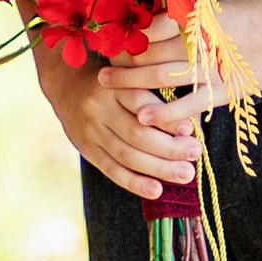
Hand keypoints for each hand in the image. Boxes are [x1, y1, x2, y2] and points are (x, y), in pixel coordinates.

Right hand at [29, 19, 203, 203]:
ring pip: (127, 155)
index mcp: (113, 84)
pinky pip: (112, 170)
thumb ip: (152, 83)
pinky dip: (134, 183)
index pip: (141, 102)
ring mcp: (91, 132)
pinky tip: (156, 190)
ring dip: (159, 168)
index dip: (166, 118)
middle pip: (136, 134)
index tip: (190, 129)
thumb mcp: (128, 70)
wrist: (65, 84)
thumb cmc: (113, 77)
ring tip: (186, 174)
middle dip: (169, 147)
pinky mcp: (87, 150)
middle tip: (195, 153)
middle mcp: (99, 108)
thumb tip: (192, 113)